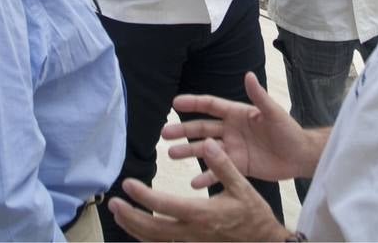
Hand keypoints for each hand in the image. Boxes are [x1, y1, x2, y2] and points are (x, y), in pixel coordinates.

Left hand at [109, 139, 288, 242]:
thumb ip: (223, 165)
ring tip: (119, 214)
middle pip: (152, 230)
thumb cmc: (254, 214)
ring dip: (134, 228)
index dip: (143, 195)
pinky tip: (138, 228)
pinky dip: (147, 237)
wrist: (264, 242)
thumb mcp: (242, 186)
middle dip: (129, 217)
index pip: (164, 206)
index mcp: (202, 214)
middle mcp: (192, 233)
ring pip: (154, 241)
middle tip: (113, 203)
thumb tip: (207, 143)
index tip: (127, 184)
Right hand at [163, 72, 320, 182]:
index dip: (193, 103)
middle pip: (202, 128)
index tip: (174, 102)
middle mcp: (231, 130)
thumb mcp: (273, 112)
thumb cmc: (288, 130)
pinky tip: (194, 182)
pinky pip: (218, 171)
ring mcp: (232, 149)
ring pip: (205, 149)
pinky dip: (206, 176)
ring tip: (172, 154)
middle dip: (183, 130)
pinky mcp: (237, 166)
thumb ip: (259, 96)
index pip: (211, 105)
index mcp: (237, 113)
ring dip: (188, 151)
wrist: (299, 156)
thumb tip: (248, 74)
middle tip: (164, 134)